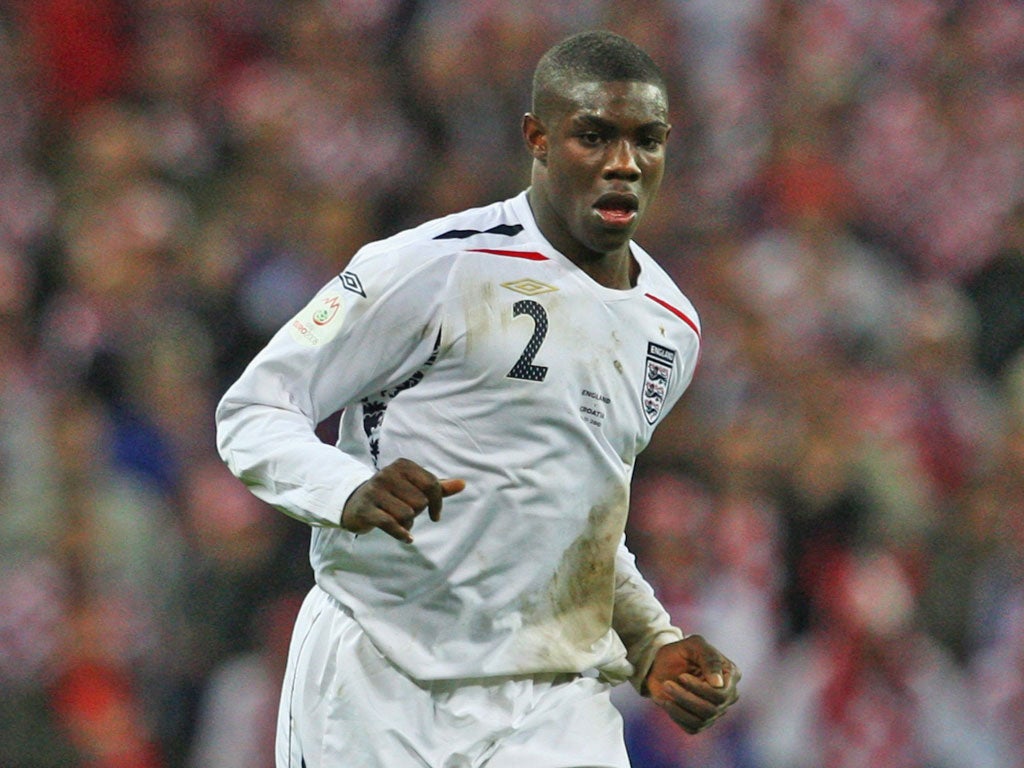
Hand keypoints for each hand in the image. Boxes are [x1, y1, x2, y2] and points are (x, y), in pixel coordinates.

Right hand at [341, 458, 465, 542]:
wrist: (354, 504)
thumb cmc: (392, 495)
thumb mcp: (414, 488)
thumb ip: (438, 487)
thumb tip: (463, 484)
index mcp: (403, 465)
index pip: (432, 485)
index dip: (437, 503)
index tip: (435, 515)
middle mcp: (387, 474)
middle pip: (420, 502)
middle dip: (417, 513)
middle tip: (405, 512)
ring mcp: (375, 491)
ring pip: (407, 514)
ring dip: (407, 524)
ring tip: (397, 520)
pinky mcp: (366, 509)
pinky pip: (391, 524)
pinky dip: (402, 534)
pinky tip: (408, 539)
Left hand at [645, 635, 740, 733]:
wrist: (661, 664)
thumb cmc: (680, 652)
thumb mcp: (693, 645)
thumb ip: (709, 658)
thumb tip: (718, 684)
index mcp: (730, 676)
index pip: (722, 693)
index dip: (701, 689)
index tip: (682, 676)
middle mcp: (727, 696)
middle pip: (712, 709)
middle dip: (686, 697)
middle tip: (667, 683)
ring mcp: (715, 711)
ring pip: (702, 719)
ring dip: (679, 705)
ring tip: (665, 688)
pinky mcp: (700, 721)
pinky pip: (692, 727)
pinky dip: (677, 715)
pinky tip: (666, 701)